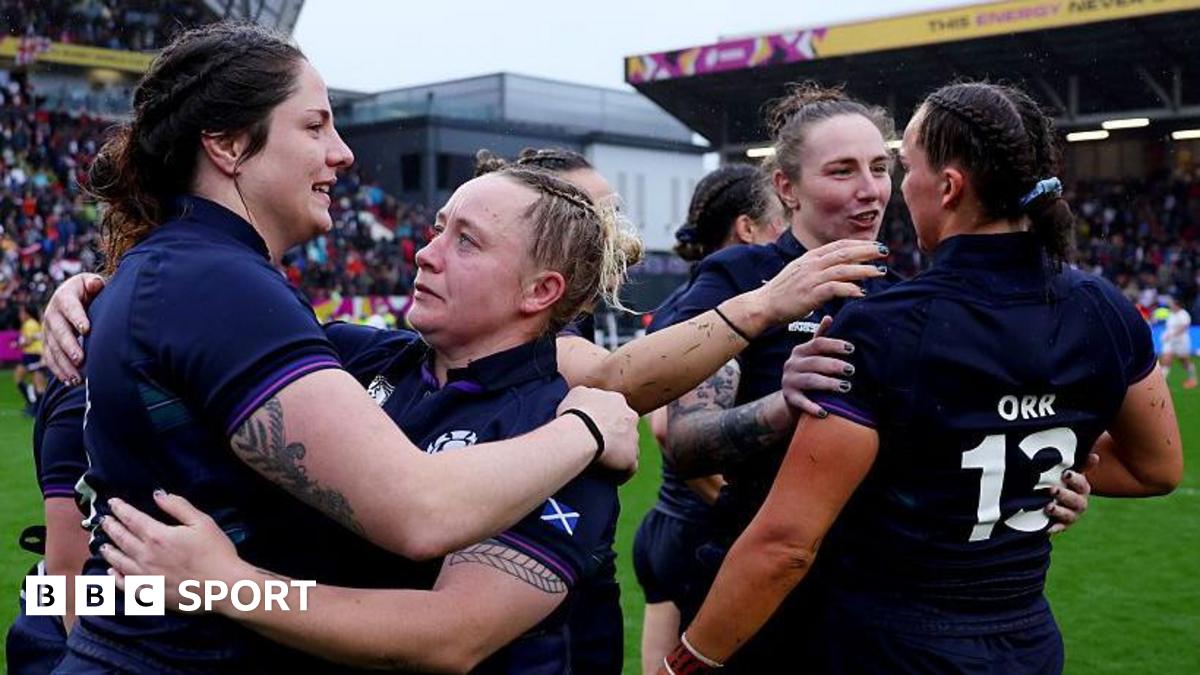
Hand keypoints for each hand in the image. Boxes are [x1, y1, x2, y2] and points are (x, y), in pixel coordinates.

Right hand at [42, 272, 104, 383]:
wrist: (78, 297)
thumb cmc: (91, 291)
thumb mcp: (92, 283)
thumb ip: (94, 284)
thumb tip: (95, 284)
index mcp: (65, 297)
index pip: (70, 307)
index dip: (77, 317)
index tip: (86, 329)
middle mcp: (53, 313)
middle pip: (59, 331)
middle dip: (69, 346)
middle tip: (80, 359)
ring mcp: (49, 330)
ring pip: (53, 348)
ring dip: (64, 364)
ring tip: (76, 378)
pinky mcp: (49, 343)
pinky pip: (50, 358)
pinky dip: (59, 370)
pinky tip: (69, 381)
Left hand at [98, 491, 242, 611]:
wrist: (223, 587)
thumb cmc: (216, 552)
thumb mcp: (202, 522)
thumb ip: (178, 506)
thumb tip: (158, 494)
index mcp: (158, 536)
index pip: (132, 518)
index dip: (120, 509)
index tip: (112, 502)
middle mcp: (146, 556)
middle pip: (121, 539)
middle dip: (110, 527)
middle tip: (103, 521)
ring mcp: (145, 577)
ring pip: (119, 562)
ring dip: (109, 552)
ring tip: (102, 545)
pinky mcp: (150, 593)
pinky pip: (125, 585)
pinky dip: (115, 578)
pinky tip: (111, 573)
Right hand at [558, 386, 638, 480]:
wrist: (582, 433)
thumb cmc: (575, 413)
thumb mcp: (576, 393)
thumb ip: (585, 394)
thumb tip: (584, 397)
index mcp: (617, 400)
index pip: (614, 410)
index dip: (604, 419)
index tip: (592, 428)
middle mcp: (630, 417)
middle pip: (625, 428)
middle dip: (614, 436)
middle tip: (598, 445)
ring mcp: (633, 438)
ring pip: (629, 448)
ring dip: (618, 454)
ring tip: (603, 463)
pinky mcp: (630, 458)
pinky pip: (629, 467)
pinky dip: (621, 473)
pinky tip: (611, 478)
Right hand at [757, 239, 886, 323]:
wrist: (764, 304)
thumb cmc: (783, 292)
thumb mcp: (800, 273)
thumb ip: (818, 268)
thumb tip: (838, 268)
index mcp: (810, 258)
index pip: (839, 245)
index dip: (859, 244)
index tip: (875, 246)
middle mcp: (812, 264)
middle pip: (844, 253)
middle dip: (867, 252)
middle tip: (884, 253)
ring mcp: (811, 278)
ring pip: (843, 269)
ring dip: (864, 270)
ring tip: (880, 272)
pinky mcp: (810, 294)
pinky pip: (835, 288)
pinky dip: (850, 289)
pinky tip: (861, 292)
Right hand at [780, 316, 855, 416]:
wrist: (790, 398)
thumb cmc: (807, 372)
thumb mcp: (811, 355)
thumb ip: (820, 338)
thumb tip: (829, 317)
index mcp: (800, 351)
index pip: (817, 344)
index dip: (835, 345)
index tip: (852, 349)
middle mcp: (792, 364)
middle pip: (815, 362)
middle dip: (834, 365)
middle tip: (851, 370)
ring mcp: (788, 381)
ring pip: (810, 380)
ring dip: (828, 384)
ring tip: (846, 387)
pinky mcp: (789, 398)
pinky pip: (801, 402)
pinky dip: (813, 407)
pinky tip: (825, 412)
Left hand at [1047, 453, 1096, 533]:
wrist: (1055, 501)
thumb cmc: (1063, 483)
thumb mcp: (1070, 473)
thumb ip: (1082, 465)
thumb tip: (1095, 456)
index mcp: (1082, 489)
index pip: (1082, 484)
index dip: (1075, 479)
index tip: (1065, 474)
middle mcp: (1079, 503)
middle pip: (1076, 501)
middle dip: (1064, 495)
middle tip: (1052, 489)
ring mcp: (1071, 515)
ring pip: (1068, 515)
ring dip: (1058, 511)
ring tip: (1048, 507)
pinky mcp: (1062, 526)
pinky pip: (1059, 528)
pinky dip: (1053, 528)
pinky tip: (1047, 528)